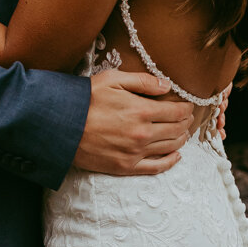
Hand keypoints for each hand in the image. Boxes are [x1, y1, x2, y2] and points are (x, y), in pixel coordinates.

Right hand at [73, 68, 192, 175]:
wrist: (60, 126)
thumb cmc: (84, 99)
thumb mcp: (112, 79)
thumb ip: (142, 81)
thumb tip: (166, 85)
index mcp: (142, 110)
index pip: (177, 111)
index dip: (187, 108)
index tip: (188, 106)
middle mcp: (143, 134)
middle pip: (177, 130)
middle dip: (186, 123)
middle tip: (187, 118)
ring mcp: (135, 153)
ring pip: (170, 147)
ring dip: (181, 139)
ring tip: (183, 132)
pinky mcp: (126, 167)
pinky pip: (156, 167)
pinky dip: (170, 161)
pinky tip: (176, 155)